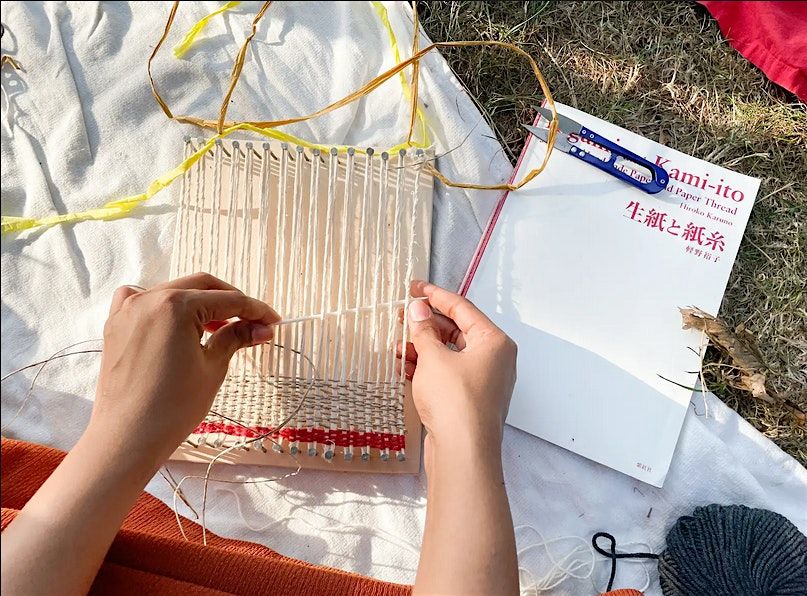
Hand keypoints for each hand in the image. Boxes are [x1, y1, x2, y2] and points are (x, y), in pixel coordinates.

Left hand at [92, 273, 279, 465]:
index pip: (227, 300)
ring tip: (220, 326)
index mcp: (176, 306)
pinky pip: (141, 299)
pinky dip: (162, 303)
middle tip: (254, 322)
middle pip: (202, 287)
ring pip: (174, 290)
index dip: (255, 310)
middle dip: (231, 302)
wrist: (128, 437)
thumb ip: (236, 337)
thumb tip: (260, 327)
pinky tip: (174, 320)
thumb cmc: (171, 408)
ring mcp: (128, 310)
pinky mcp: (115, 325)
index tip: (272, 321)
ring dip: (200, 302)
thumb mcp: (213, 368)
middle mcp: (149, 299)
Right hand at [400, 280, 516, 455]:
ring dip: (422, 348)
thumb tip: (418, 310)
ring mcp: (483, 380)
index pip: (462, 308)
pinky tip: (405, 366)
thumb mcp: (433, 358)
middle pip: (456, 331)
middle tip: (401, 317)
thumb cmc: (456, 403)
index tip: (414, 287)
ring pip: (449, 354)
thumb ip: (424, 330)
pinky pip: (447, 374)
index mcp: (494, 341)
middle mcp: (494, 358)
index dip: (435, 295)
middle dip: (426, 325)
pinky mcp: (469, 399)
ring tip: (398, 345)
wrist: (463, 453)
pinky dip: (427, 368)